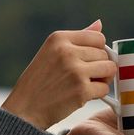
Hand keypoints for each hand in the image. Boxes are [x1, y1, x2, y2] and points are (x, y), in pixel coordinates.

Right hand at [1, 20, 116, 129]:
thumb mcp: (51, 53)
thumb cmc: (38, 82)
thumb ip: (76, 39)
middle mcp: (67, 51)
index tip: (88, 61)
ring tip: (87, 84)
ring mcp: (75, 70)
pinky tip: (82, 96)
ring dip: (103, 79)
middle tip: (85, 77)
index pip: (98, 37)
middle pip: (104, 54)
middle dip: (100, 66)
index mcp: (59, 38)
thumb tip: (99, 24)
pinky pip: (104, 88)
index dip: (98, 51)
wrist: (24, 110)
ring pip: (109, 69)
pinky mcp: (81, 90)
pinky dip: (97, 94)